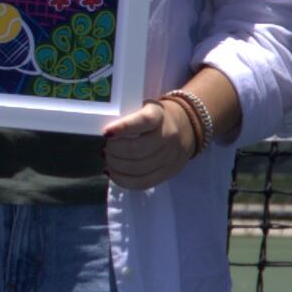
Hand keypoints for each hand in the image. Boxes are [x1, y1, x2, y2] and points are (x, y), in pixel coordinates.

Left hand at [98, 88, 213, 189]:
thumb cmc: (156, 118)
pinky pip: (143, 183)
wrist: (187, 127)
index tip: (105, 133)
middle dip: (114, 151)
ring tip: (107, 160)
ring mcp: (169, 157)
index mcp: (159, 115)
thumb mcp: (145, 109)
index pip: (143, 121)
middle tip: (104, 148)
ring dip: (116, 166)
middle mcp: (167, 136)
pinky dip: (123, 180)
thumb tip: (104, 136)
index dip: (123, 128)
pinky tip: (113, 173)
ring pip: (138, 168)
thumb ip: (128, 119)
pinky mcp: (168, 173)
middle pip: (137, 149)